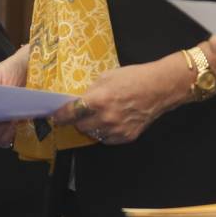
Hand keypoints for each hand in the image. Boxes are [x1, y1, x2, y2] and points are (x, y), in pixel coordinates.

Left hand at [50, 58, 189, 145]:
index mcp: (97, 100)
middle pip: (80, 126)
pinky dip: (105, 132)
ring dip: (91, 127)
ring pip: (93, 134)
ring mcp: (116, 129)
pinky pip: (107, 139)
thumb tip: (78, 101)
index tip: (56, 117)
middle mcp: (105, 118)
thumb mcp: (106, 77)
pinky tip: (110, 122)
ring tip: (98, 116)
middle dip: (77, 120)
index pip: (70, 114)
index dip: (60, 116)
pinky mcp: (126, 137)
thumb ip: (90, 91)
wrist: (159, 88)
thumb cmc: (133, 78)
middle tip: (81, 114)